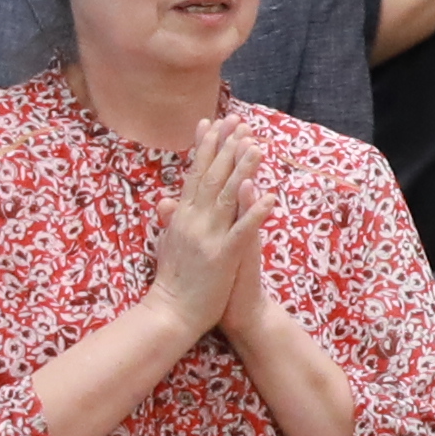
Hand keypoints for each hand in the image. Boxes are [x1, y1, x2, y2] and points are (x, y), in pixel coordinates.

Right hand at [141, 128, 261, 338]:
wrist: (171, 314)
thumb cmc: (173, 281)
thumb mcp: (167, 245)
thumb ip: (170, 221)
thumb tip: (165, 199)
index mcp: (181, 217)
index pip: (194, 175)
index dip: (205, 148)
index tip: (213, 123)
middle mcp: (193, 222)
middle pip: (211, 178)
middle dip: (226, 148)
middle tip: (239, 121)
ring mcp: (207, 238)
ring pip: (228, 197)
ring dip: (243, 170)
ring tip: (257, 146)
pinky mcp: (223, 256)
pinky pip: (243, 231)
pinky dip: (255, 212)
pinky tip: (269, 195)